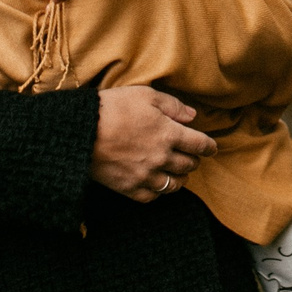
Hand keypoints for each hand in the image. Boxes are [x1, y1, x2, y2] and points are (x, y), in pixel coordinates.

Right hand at [89, 86, 214, 202]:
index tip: (212, 148)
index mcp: (169, 133)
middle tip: (192, 156)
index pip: (199, 144)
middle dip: (194, 160)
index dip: (209, 147)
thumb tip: (192, 116)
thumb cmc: (112, 108)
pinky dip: (159, 191)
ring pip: (174, 184)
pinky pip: (152, 196)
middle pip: (189, 165)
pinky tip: (157, 183)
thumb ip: (172, 106)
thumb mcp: (145, 95)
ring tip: (178, 172)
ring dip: (180, 177)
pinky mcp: (129, 188)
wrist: (80, 131)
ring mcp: (146, 175)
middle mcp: (162, 157)